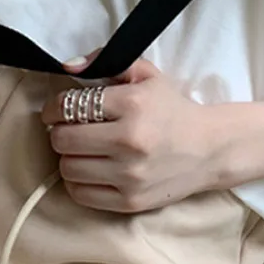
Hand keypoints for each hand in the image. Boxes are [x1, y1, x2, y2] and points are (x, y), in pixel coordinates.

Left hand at [40, 54, 229, 212]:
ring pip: (67, 168)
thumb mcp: (147, 75)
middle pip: (62, 139)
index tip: (56, 110)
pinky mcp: (130, 201)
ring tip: (83, 149)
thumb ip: (107, 63)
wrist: (210, 149)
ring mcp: (130, 175)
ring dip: (69, 157)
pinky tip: (92, 169)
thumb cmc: (173, 109)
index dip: (53, 108)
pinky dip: (78, 181)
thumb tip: (68, 65)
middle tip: (69, 129)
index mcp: (132, 104)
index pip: (68, 106)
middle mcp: (130, 141)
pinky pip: (80, 194)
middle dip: (59, 132)